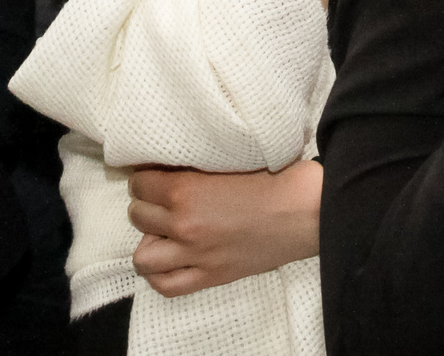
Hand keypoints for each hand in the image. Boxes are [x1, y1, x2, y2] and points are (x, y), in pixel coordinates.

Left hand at [127, 160, 321, 297]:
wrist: (305, 210)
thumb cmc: (274, 176)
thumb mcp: (227, 159)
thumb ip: (194, 166)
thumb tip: (169, 165)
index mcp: (185, 190)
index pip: (140, 183)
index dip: (146, 176)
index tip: (156, 174)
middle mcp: (184, 224)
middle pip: (138, 215)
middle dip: (147, 204)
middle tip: (163, 199)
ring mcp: (195, 255)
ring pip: (143, 256)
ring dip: (149, 239)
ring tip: (163, 230)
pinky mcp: (210, 275)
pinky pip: (166, 285)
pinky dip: (161, 274)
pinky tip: (169, 259)